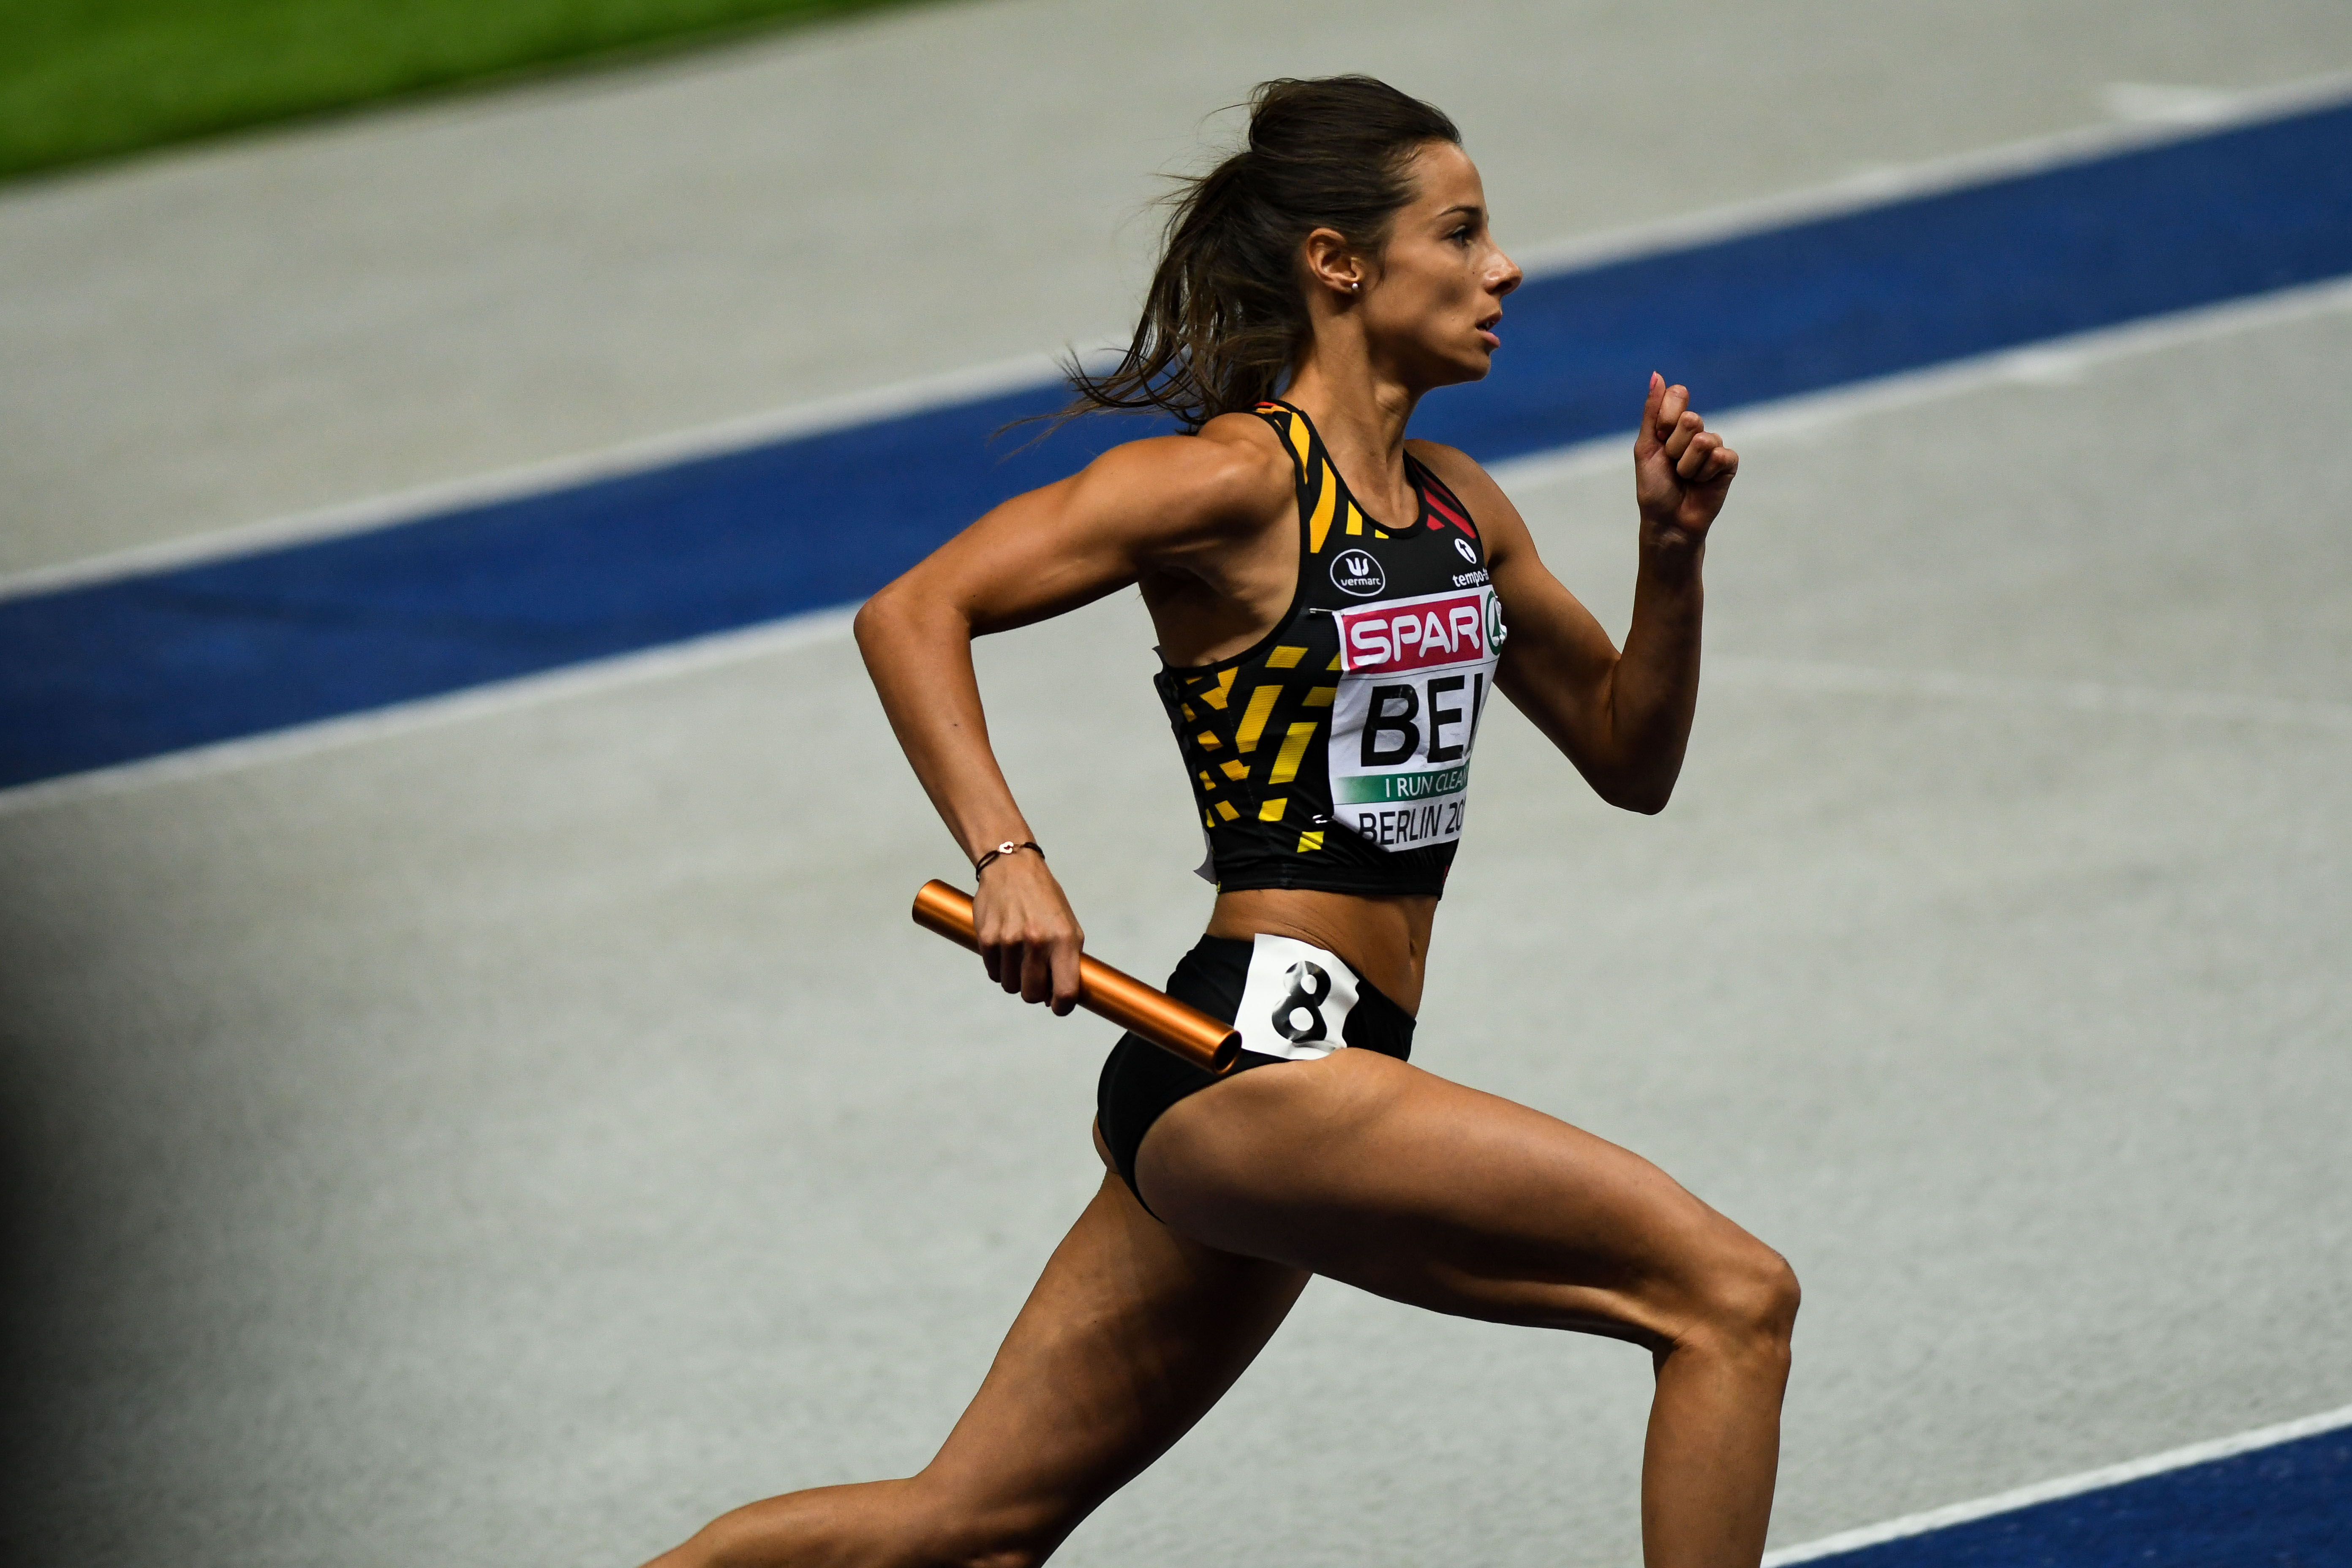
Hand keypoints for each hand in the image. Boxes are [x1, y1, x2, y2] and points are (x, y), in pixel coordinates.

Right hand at [970, 849, 1084, 1015]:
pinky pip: (993, 972)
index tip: (1058, 1006)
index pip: (1065, 992)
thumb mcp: (1068, 926)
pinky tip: (1005, 947)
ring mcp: (1010, 940)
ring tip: (1019, 956)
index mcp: (1064, 939)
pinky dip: (999, 967)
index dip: (1062, 1007)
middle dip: (1035, 992)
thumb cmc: (1044, 901)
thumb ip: (1067, 962)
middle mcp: (1037, 941)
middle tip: (1035, 977)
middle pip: (1032, 995)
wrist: (1012, 867)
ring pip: (1010, 986)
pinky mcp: (987, 938)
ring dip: (1014, 979)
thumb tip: (1056, 999)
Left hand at [1634, 372, 1738, 542]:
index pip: (1678, 394)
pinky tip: (1702, 483)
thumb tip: (1656, 374)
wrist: (1667, 521)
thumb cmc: (1654, 487)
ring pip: (1704, 441)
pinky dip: (1705, 474)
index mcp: (1673, 424)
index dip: (1666, 417)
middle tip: (1672, 464)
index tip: (1659, 438)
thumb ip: (1652, 411)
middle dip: (1675, 447)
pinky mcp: (1728, 463)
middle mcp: (1695, 431)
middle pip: (1691, 419)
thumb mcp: (1646, 447)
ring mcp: (1714, 447)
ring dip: (1688, 465)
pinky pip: (1720, 456)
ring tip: (1685, 477)